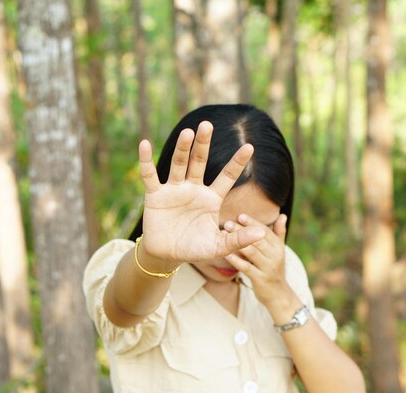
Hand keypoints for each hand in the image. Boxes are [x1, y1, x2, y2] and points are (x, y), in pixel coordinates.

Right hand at [138, 121, 265, 261]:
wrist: (166, 255)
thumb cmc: (194, 249)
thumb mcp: (218, 246)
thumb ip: (238, 240)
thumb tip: (261, 234)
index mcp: (211, 198)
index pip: (227, 176)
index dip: (237, 162)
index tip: (250, 147)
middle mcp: (194, 189)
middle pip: (199, 161)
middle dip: (203, 144)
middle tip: (207, 124)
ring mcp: (174, 190)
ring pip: (179, 164)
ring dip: (182, 148)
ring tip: (188, 132)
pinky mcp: (155, 196)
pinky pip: (150, 175)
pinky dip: (146, 161)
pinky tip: (144, 144)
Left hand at [223, 213, 293, 306]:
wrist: (278, 295)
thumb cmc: (274, 269)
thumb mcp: (279, 251)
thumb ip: (279, 233)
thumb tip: (283, 215)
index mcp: (278, 247)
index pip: (265, 231)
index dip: (253, 223)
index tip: (240, 215)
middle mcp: (275, 256)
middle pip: (257, 239)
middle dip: (242, 230)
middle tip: (227, 223)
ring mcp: (268, 268)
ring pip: (252, 252)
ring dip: (237, 242)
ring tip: (224, 235)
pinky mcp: (261, 279)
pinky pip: (247, 268)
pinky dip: (236, 260)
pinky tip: (226, 254)